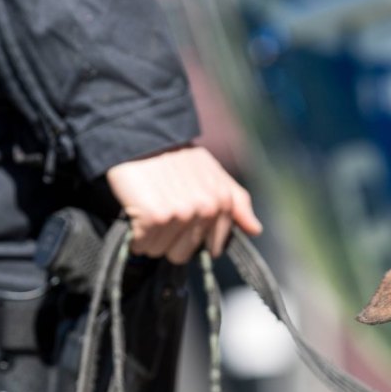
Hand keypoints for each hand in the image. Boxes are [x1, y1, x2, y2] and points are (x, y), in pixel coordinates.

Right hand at [105, 145, 262, 263]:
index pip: (210, 247)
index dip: (191, 237)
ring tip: (147, 211)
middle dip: (168, 240)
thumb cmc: (177, 157)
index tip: (180, 219)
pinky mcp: (154, 217)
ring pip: (160, 251)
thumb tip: (256, 230)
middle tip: (160, 214)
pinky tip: (135, 216)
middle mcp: (204, 210)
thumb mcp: (214, 173)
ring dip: (149, 238)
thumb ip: (237, 202)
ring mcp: (179, 214)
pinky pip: (141, 245)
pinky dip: (134, 237)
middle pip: (181, 254)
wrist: (142, 137)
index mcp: (222, 202)